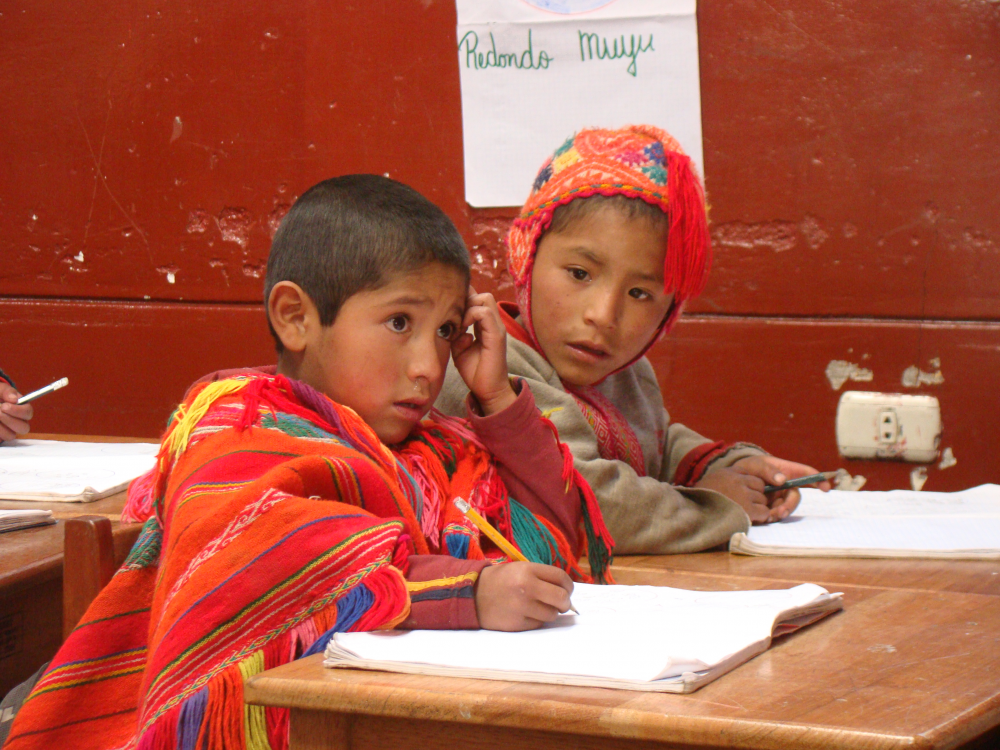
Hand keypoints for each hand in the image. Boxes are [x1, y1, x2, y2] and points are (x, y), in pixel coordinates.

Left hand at [0, 382, 32, 441]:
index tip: (5, 406)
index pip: (28, 412)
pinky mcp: (1, 436)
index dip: (18, 411)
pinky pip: (1, 438)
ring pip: (11, 435)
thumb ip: (7, 391)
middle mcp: (19, 421)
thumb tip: (14, 399)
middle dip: (10, 421)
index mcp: (22, 409)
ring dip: (1, 428)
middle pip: (24, 428)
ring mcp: (9, 430)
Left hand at [451, 287, 516, 414]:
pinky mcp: (496, 335)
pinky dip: (471, 315)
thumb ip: (455, 334)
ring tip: (459, 323)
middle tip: (454, 316)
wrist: (488, 390)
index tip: (449, 309)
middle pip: (482, 295)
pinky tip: (463, 328)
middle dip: (466, 300)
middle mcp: (493, 323)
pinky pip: (485, 313)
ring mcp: (496, 328)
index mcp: (485, 325)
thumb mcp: (459, 349)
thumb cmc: (475, 371)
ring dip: (468, 306)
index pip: (476, 300)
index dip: (463, 300)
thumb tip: (454, 326)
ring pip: (485, 298)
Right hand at [475, 562, 573, 630]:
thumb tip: (565, 592)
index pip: (560, 578)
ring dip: (549, 612)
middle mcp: (527, 588)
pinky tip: (526, 614)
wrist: (472, 595)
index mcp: (528, 570)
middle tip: (561, 604)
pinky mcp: (518, 623)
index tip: (567, 590)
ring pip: (552, 614)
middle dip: (565, 602)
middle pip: (561, 598)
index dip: (568, 585)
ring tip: (538, 607)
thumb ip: (541, 577)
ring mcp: (522, 607)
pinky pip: (538, 624)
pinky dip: (536, 620)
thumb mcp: (519, 569)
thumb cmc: (500, 580)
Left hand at [727, 455, 829, 522]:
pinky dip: (774, 516)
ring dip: (782, 512)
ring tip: (772, 515)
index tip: (825, 487)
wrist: (731, 481)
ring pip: (787, 507)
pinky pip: (777, 513)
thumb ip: (768, 470)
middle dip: (791, 504)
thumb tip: (782, 480)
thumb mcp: (755, 465)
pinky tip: (766, 517)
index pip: (805, 473)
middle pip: (796, 495)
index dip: (817, 479)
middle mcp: (785, 485)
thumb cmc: (747, 469)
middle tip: (782, 511)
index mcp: (785, 471)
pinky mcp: (771, 507)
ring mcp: (779, 497)